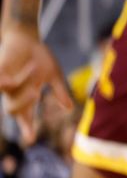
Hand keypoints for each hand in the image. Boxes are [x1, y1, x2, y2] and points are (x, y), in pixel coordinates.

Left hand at [0, 26, 72, 144]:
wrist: (27, 38)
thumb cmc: (40, 57)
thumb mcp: (54, 75)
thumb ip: (60, 92)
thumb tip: (70, 109)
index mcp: (29, 95)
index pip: (26, 117)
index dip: (27, 128)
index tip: (30, 139)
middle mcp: (16, 94)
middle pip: (14, 111)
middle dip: (25, 106)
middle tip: (36, 93)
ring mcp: (7, 85)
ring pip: (10, 100)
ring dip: (23, 87)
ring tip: (33, 68)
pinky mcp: (1, 75)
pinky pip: (4, 85)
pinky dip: (11, 82)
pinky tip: (14, 76)